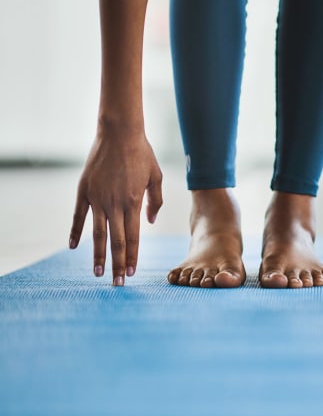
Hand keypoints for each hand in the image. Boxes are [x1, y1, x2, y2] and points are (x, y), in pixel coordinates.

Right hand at [69, 132, 162, 285]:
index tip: (132, 273)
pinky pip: (78, 216)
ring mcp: (97, 198)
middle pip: (116, 241)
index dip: (133, 257)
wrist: (119, 132)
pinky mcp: (84, 191)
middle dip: (118, 264)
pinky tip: (73, 247)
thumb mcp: (156, 176)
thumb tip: (150, 221)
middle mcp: (115, 204)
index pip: (134, 237)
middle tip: (118, 283)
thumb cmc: (142, 153)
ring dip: (98, 255)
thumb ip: (156, 201)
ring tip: (98, 273)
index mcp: (134, 202)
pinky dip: (75, 232)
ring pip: (97, 234)